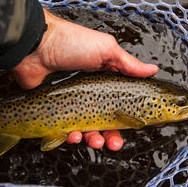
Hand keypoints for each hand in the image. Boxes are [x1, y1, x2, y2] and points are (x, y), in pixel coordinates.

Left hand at [12, 10, 157, 149]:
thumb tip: (153, 70)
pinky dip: (70, 136)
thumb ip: (129, 64)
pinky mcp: (54, 110)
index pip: (123, 101)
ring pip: (87, 129)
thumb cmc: (71, 42)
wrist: (35, 46)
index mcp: (105, 78)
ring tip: (95, 141)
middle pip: (107, 121)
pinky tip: (72, 135)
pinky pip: (65, 130)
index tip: (143, 127)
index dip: (133, 115)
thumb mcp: (106, 49)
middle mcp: (90, 92)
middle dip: (113, 135)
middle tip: (116, 143)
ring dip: (94, 139)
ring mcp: (72, 102)